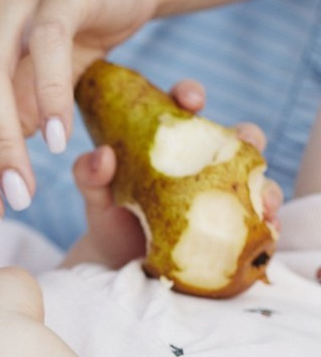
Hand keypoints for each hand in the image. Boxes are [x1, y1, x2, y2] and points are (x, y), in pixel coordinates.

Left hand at [64, 79, 282, 269]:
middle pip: (236, 136)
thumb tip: (102, 155)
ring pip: (256, 179)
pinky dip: (266, 222)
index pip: (185, 105)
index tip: (190, 101)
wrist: (117, 261)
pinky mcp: (233, 223)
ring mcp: (223, 191)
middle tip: (245, 142)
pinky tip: (268, 227)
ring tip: (264, 199)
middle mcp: (204, 161)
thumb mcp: (96, 196)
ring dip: (266, 185)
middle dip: (247, 136)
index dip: (190, 95)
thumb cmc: (110, 217)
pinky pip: (256, 219)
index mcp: (171, 141)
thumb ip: (89, 175)